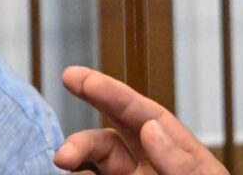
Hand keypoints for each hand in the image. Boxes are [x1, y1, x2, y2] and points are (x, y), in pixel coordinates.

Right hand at [53, 66, 228, 174]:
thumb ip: (179, 161)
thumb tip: (150, 127)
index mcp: (176, 153)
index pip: (140, 113)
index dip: (109, 92)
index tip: (77, 77)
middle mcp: (148, 166)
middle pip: (108, 138)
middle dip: (83, 129)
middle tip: (63, 132)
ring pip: (94, 163)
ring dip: (76, 156)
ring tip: (63, 161)